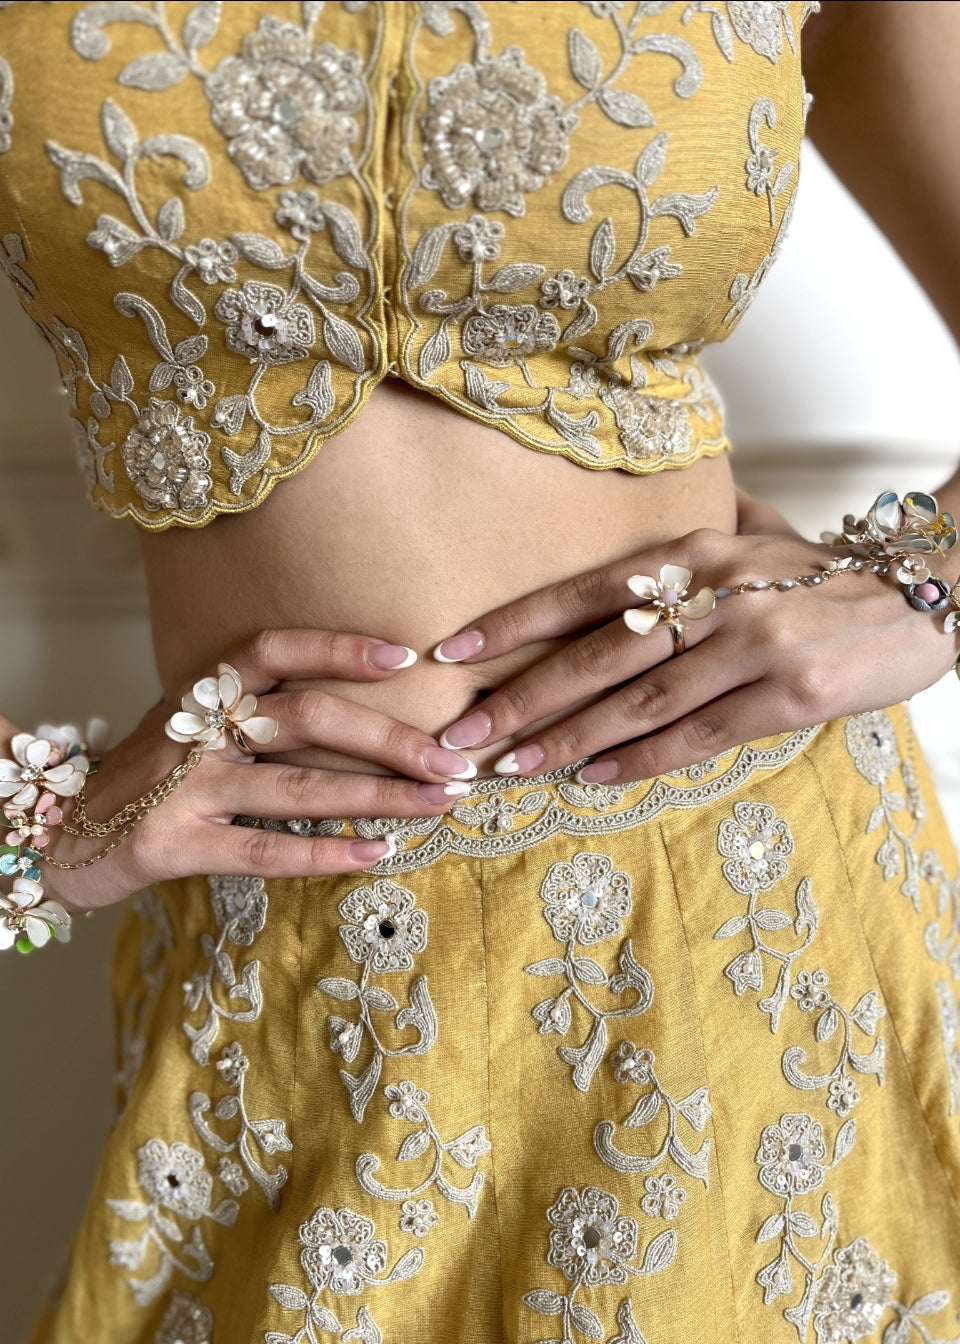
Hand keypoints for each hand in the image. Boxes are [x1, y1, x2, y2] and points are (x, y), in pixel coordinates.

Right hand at [38, 629, 474, 911]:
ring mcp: (184, 788)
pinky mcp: (175, 845)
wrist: (59, 832)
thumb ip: (255, 714)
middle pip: (308, 717)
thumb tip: (361, 717)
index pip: (277, 649)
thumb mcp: (193, 725)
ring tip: (440, 801)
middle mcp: (198, 730)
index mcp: (204, 690)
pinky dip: (327, 853)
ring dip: (380, 795)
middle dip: (391, 738)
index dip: (340, 648)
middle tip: (454, 759)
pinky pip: (265, 849)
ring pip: (298, 786)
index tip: (407, 658)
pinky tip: (377, 853)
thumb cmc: (150, 776)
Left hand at [433, 524, 959, 782]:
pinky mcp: (789, 695)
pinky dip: (641, 760)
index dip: (516, 621)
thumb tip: (619, 546)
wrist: (925, 594)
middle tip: (464, 734)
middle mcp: (717, 592)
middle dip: (523, 697)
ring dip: (568, 739)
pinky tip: (594, 778)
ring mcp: (754, 645)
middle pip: (599, 654)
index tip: (455, 650)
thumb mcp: (754, 536)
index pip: (584, 590)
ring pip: (640, 702)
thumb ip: (688, 542)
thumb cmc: (822, 573)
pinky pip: (698, 736)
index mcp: (696, 552)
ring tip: (513, 767)